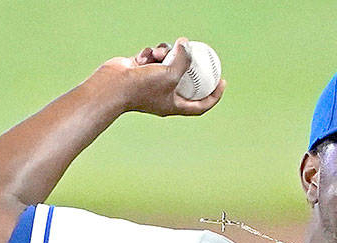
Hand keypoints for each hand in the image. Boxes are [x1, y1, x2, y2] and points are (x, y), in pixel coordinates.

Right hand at [95, 37, 225, 116]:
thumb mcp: (171, 73)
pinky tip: (145, 56)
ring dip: (167, 54)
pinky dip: (152, 53)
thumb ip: (183, 59)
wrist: (113, 85)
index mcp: (174, 106)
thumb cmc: (142, 86)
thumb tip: (187, 43)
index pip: (200, 105)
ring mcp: (152, 82)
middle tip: (200, 54)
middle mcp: (164, 96)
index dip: (214, 96)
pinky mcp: (142, 70)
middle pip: (185, 81)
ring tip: (161, 53)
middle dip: (190, 66)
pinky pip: (154, 57)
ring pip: (169, 63)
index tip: (222, 82)